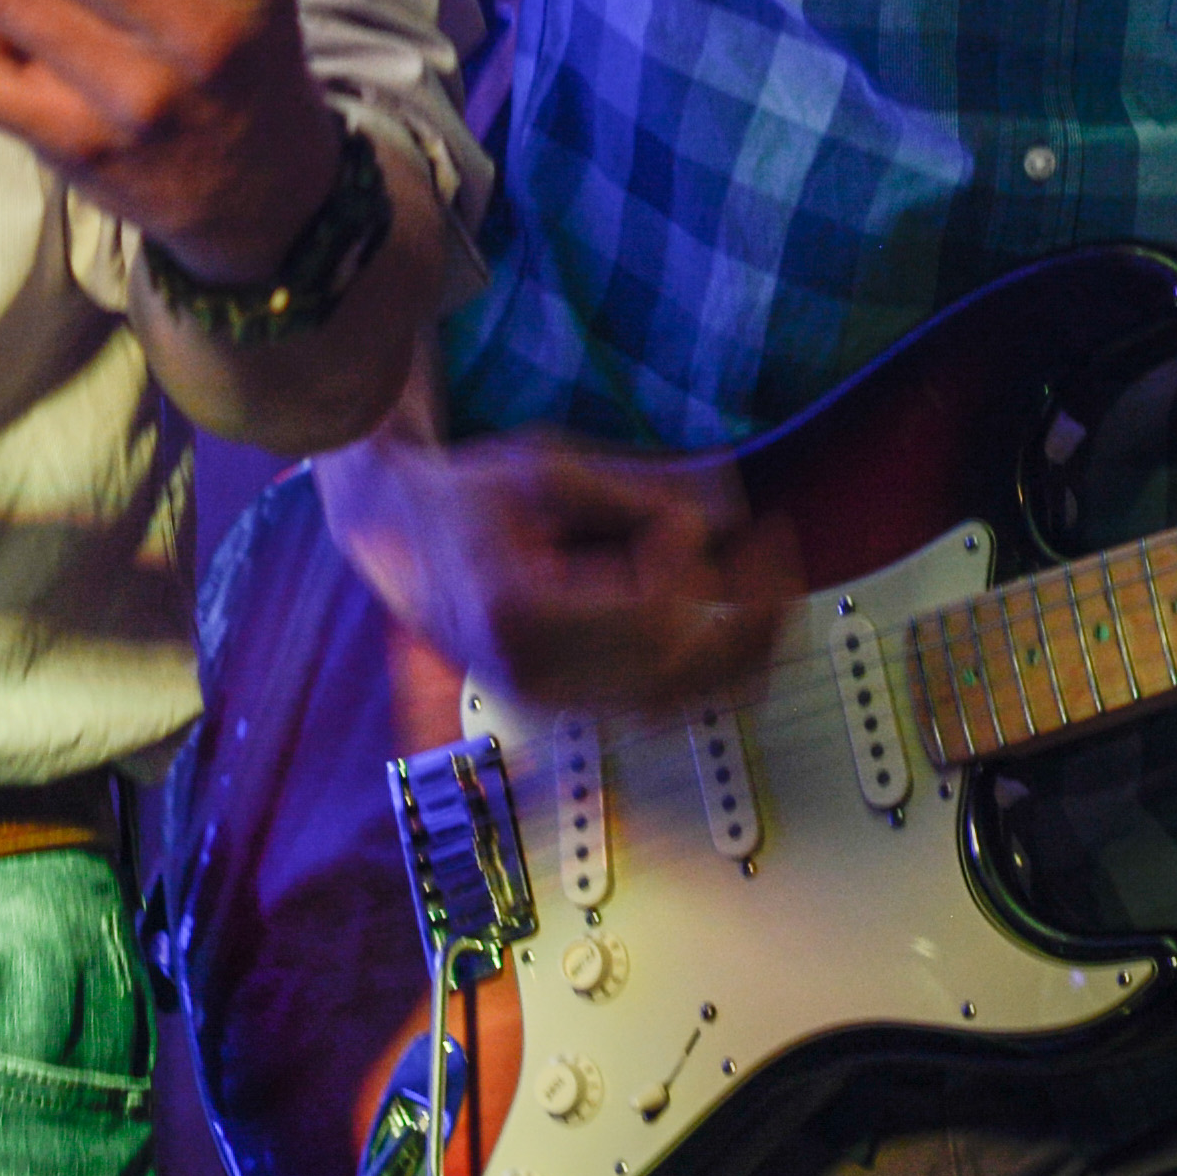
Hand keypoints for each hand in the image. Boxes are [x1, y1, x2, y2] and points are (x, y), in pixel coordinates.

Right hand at [318, 428, 800, 714]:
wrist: (400, 540)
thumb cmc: (470, 497)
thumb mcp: (548, 468)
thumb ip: (638, 493)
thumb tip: (727, 515)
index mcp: (520, 613)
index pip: (648, 614)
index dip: (688, 561)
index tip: (686, 515)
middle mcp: (535, 675)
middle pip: (679, 676)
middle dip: (744, 615)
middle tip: (776, 551)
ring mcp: (549, 703)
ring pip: (678, 704)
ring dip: (737, 651)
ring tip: (769, 587)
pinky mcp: (565, 707)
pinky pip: (657, 704)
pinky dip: (703, 667)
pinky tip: (728, 616)